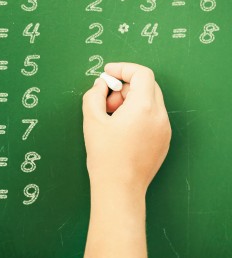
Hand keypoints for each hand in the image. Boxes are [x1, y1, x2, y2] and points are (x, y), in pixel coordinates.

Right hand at [82, 62, 171, 193]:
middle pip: (147, 86)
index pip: (142, 73)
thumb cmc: (105, 157)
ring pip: (150, 102)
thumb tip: (100, 85)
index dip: (123, 69)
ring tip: (113, 121)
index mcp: (144, 107)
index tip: (108, 72)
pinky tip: (122, 132)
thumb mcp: (92, 121)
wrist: (119, 188)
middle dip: (124, 88)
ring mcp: (165, 129)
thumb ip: (94, 95)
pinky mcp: (164, 140)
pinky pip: (153, 117)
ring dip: (131, 102)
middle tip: (106, 103)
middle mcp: (159, 116)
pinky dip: (138, 115)